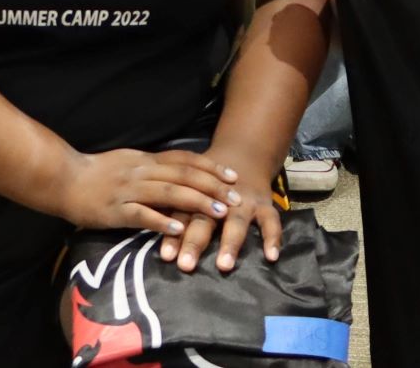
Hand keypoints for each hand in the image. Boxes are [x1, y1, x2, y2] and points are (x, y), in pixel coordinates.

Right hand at [54, 146, 239, 237]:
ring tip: (219, 212)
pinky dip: (161, 220)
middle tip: (235, 197)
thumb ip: (152, 168)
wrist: (63, 179)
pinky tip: (178, 228)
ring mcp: (128, 190)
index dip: (210, 167)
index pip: (185, 160)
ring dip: (197, 202)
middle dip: (213, 186)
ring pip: (169, 192)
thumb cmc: (96, 173)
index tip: (232, 176)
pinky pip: (141, 214)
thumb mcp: (128, 162)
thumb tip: (179, 171)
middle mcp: (141, 172)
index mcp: (145, 160)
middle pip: (184, 175)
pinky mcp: (115, 210)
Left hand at [167, 143, 282, 272]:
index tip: (167, 257)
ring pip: (237, 221)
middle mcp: (219, 198)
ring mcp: (244, 201)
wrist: (243, 154)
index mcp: (196, 194)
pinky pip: (271, 220)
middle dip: (195, 242)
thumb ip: (170, 209)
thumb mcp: (187, 188)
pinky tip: (272, 256)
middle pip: (205, 220)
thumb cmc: (206, 181)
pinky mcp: (265, 203)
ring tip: (223, 265)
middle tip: (186, 265)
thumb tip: (146, 228)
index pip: (182, 216)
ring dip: (230, 242)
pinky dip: (273, 237)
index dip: (174, 236)